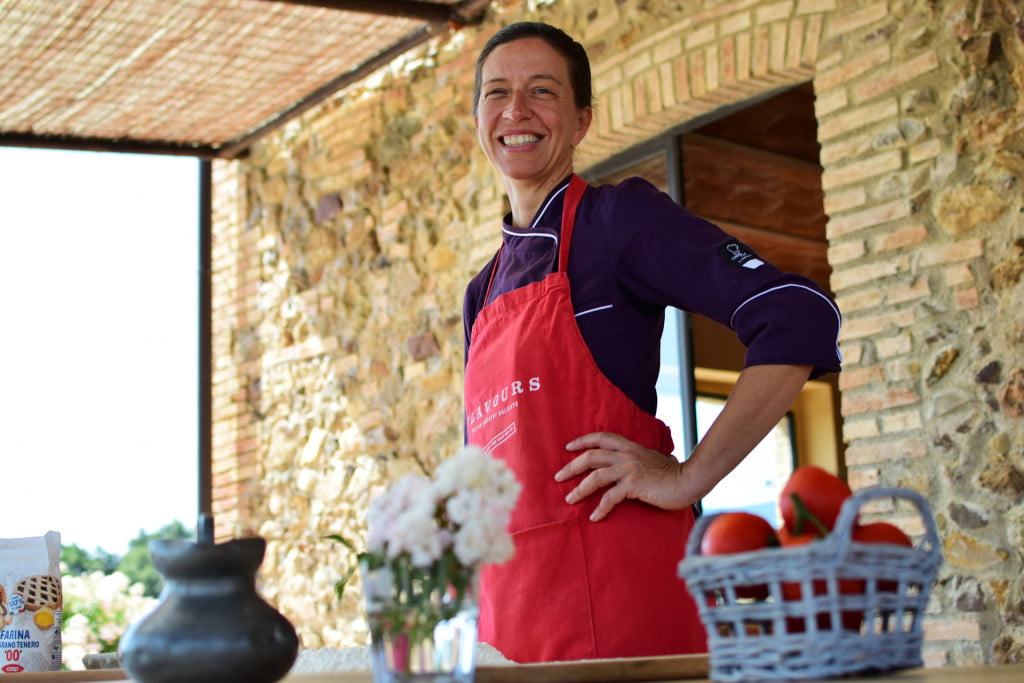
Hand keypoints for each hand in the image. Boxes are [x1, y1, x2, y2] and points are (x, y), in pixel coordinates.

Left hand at [554, 432, 690, 521]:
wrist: (688, 481)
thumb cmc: (673, 474)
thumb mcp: (653, 459)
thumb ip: (639, 460)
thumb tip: (633, 467)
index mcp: (630, 446)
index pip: (601, 437)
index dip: (583, 440)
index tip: (568, 447)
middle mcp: (627, 455)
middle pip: (591, 457)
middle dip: (571, 467)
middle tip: (558, 477)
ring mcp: (629, 469)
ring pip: (595, 476)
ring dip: (579, 489)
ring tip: (569, 499)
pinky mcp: (633, 485)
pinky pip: (610, 497)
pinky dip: (600, 508)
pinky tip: (594, 517)